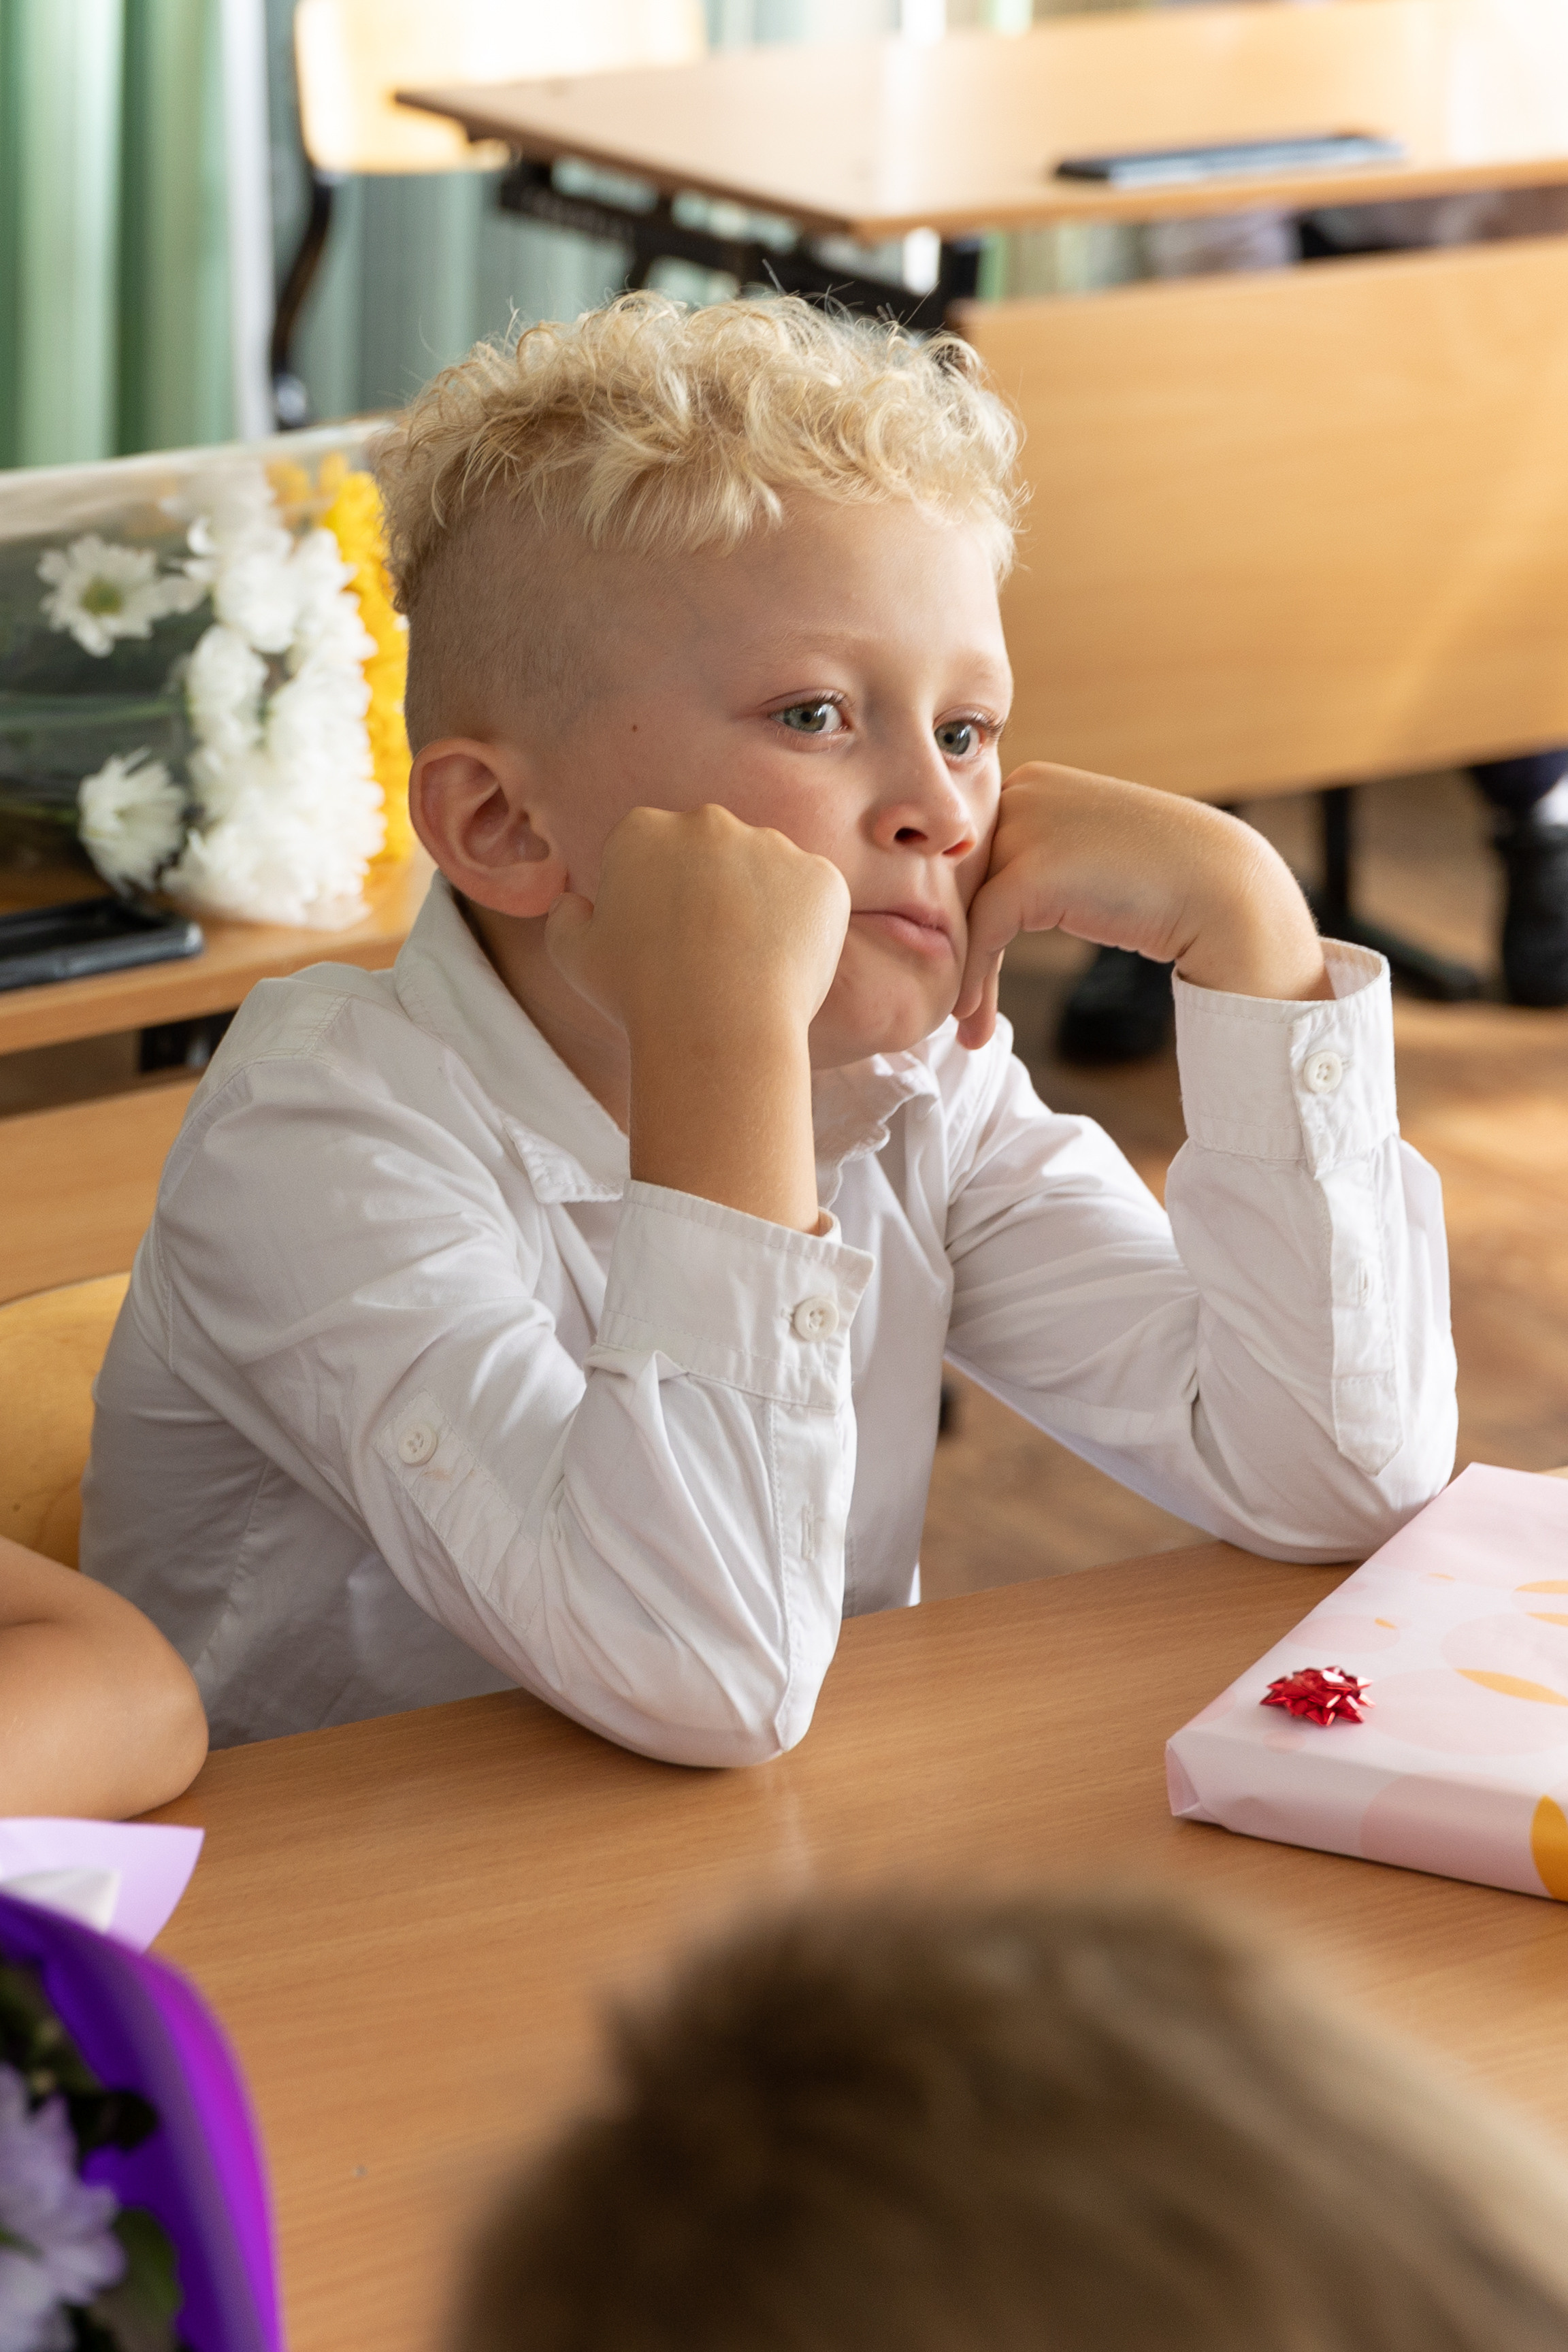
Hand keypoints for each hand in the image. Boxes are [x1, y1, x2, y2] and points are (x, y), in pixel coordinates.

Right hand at [546, 805, 849, 1230]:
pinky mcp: (821, 875)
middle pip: (711, 853)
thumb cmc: (638, 996)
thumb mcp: (573, 958)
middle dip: (710, 893)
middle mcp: (708, 822)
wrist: (718, 1029)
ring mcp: (771, 844)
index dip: (655, 900)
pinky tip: (782, 967)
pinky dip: (805, 928)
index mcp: (643, 829)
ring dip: (758, 907)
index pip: (651, 853)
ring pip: (765, 872)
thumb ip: (564, 918)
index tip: (660, 943)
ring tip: (745, 967)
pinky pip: (813, 897)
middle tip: (708, 956)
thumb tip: (573, 902)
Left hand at [953, 763, 1330, 1049]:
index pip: (969, 853)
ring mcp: (1025, 828)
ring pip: (965, 909)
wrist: (1223, 889)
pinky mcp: (1031, 871)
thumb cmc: (1161, 880)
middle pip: (959, 881)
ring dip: (963, 973)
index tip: (957, 964)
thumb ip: (1037, 858)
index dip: (959, 913)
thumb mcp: (1085, 852)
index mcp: (1029, 783)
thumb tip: (993, 901)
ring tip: (964, 1025)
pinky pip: (983, 933)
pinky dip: (975, 981)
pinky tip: (973, 1021)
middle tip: (952, 1001)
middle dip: (954, 943)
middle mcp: (1020, 794)